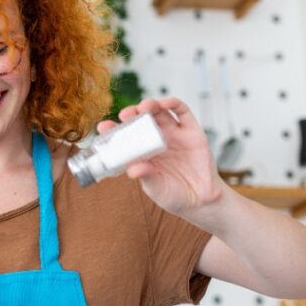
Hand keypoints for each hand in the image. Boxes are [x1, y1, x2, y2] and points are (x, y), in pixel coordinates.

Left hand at [100, 97, 223, 216]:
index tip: (104, 127)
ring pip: (160, 112)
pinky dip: (174, 103)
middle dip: (132, 113)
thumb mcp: (156, 188)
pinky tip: (165, 103)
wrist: (201, 201)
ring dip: (150, 105)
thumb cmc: (174, 195)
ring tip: (145, 107)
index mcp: (143, 152)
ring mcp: (174, 134)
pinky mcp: (192, 132)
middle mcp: (157, 140)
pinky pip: (183, 112)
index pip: (125, 136)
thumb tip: (133, 169)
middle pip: (141, 120)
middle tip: (126, 114)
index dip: (114, 130)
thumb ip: (146, 176)